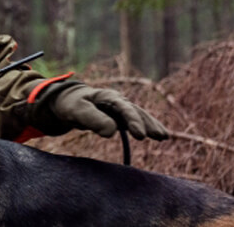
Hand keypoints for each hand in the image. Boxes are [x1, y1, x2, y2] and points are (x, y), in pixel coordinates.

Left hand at [50, 84, 169, 139]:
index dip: (133, 121)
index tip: (140, 136)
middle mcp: (117, 101)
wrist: (69, 101)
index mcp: (107, 96)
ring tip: (164, 137)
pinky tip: (159, 137)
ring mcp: (120, 108)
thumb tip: (112, 132)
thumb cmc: (71, 105)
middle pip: (136, 111)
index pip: (124, 108)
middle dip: (148, 123)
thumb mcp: (77, 111)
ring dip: (151, 125)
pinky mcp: (120, 117)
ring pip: (139, 116)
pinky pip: (136, 122)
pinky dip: (147, 128)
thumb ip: (93, 119)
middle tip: (159, 136)